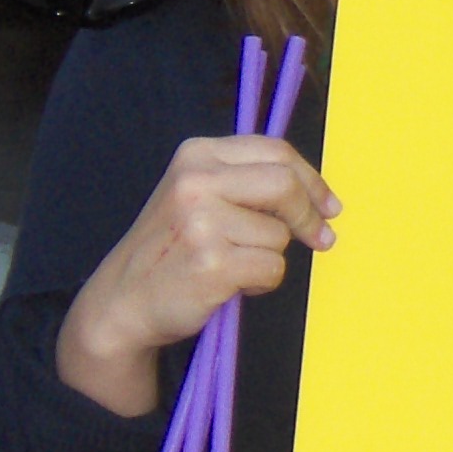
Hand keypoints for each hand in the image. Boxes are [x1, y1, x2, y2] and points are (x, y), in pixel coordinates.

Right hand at [57, 136, 337, 415]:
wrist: (122, 300)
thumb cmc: (171, 249)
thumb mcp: (196, 195)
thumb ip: (245, 182)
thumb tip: (317, 195)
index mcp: (196, 155)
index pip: (275, 152)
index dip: (312, 179)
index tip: (329, 205)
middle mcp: (196, 182)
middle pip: (285, 184)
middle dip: (310, 214)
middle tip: (322, 238)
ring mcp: (202, 223)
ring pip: (280, 235)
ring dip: (270, 257)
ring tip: (234, 265)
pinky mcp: (211, 263)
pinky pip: (272, 269)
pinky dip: (262, 283)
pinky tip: (230, 284)